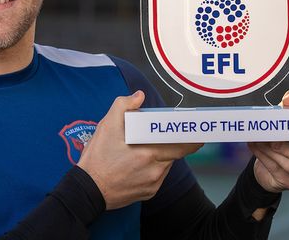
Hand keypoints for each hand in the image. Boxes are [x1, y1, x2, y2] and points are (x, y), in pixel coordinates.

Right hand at [77, 91, 202, 209]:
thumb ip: (123, 106)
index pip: (182, 145)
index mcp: (149, 152)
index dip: (193, 139)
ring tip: (141, 149)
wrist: (87, 190)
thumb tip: (139, 96)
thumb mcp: (106, 126)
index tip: (201, 133)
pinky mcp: (148, 194)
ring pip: (165, 165)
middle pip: (174, 154)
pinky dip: (153, 168)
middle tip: (163, 136)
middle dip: (172, 143)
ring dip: (160, 155)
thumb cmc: (97, 158)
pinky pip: (158, 177)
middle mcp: (155, 170)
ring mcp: (153, 184)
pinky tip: (137, 164)